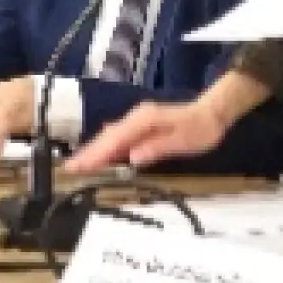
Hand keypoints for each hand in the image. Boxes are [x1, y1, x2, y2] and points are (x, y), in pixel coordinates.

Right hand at [66, 100, 231, 173]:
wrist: (212, 112)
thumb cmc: (201, 128)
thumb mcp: (184, 141)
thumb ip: (158, 148)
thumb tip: (132, 157)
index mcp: (144, 120)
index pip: (115, 139)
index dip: (96, 154)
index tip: (79, 166)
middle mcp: (136, 117)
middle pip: (107, 137)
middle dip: (88, 153)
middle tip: (69, 170)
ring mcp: (137, 121)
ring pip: (110, 137)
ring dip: (93, 151)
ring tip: (76, 166)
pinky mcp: (140, 126)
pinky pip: (118, 138)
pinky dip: (105, 148)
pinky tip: (97, 158)